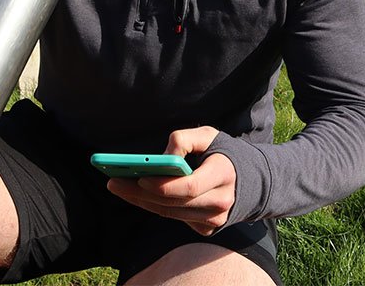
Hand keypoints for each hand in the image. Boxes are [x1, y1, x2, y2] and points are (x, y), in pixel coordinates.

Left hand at [105, 126, 235, 235]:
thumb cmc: (222, 153)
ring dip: (142, 202)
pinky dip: (155, 207)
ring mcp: (215, 220)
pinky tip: (137, 195)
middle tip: (114, 182)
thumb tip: (161, 159)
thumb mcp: (208, 135)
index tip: (139, 176)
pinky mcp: (207, 229)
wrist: (250, 180)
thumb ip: (184, 139)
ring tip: (118, 186)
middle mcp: (221, 202)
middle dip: (141, 193)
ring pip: (171, 214)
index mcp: (224, 174)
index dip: (163, 185)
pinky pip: (175, 219)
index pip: (190, 187)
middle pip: (174, 204)